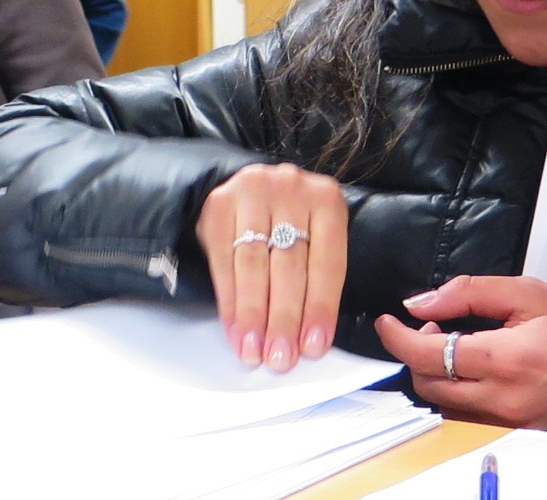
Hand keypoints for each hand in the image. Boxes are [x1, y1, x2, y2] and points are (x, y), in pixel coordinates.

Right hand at [195, 162, 349, 371]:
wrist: (252, 189)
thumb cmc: (291, 224)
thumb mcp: (316, 239)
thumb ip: (316, 279)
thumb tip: (308, 341)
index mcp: (327, 200)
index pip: (327, 262)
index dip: (320, 308)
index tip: (313, 347)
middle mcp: (290, 188)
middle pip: (289, 265)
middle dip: (284, 318)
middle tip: (280, 358)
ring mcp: (252, 191)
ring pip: (254, 264)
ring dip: (254, 315)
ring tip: (254, 351)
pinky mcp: (219, 203)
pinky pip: (223, 260)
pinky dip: (229, 300)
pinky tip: (235, 329)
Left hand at [373, 274, 546, 428]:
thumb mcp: (527, 293)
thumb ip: (468, 292)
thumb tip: (418, 303)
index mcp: (506, 359)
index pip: (429, 355)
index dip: (399, 338)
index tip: (388, 323)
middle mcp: (503, 399)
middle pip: (427, 383)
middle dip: (418, 352)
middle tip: (435, 328)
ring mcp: (508, 424)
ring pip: (441, 406)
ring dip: (435, 375)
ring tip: (457, 349)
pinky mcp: (512, 436)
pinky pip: (463, 420)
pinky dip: (455, 396)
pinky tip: (471, 375)